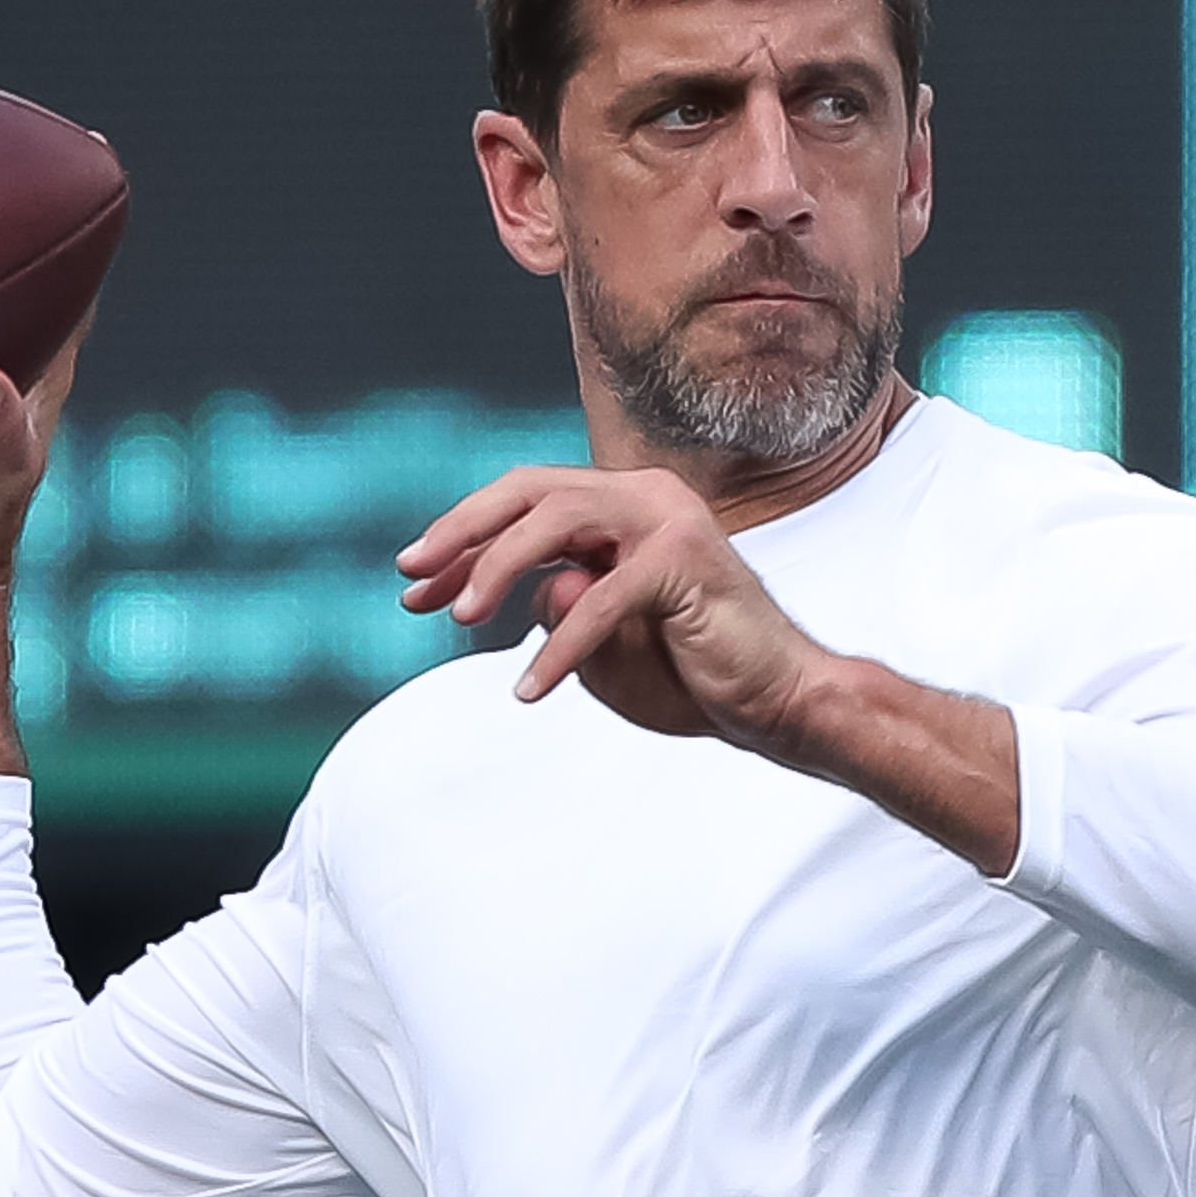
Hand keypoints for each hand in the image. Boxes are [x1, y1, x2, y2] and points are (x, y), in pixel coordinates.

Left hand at [397, 463, 825, 748]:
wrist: (782, 705)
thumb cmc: (696, 679)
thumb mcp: (604, 648)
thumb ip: (562, 610)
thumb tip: (530, 593)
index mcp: (625, 508)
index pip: (524, 504)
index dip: (461, 540)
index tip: (413, 585)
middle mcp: (645, 496)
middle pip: (529, 491)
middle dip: (461, 532)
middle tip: (412, 578)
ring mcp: (668, 519)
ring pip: (556, 521)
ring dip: (499, 567)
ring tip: (465, 619)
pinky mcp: (684, 560)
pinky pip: (600, 599)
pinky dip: (560, 646)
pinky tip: (531, 689)